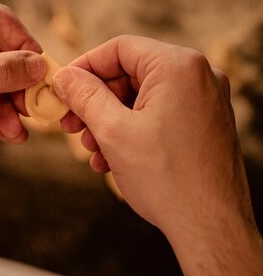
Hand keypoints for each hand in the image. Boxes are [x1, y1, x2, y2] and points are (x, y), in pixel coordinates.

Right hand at [53, 35, 262, 275]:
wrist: (211, 227)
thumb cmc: (167, 179)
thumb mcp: (113, 132)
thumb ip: (84, 96)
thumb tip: (65, 76)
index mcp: (179, 66)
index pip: (119, 48)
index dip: (84, 67)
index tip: (63, 88)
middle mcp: (199, 76)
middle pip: (131, 74)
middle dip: (96, 102)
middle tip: (72, 125)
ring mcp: (206, 101)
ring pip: (143, 98)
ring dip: (111, 121)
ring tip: (92, 150)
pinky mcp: (205, 123)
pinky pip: (160, 115)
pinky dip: (134, 131)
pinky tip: (113, 159)